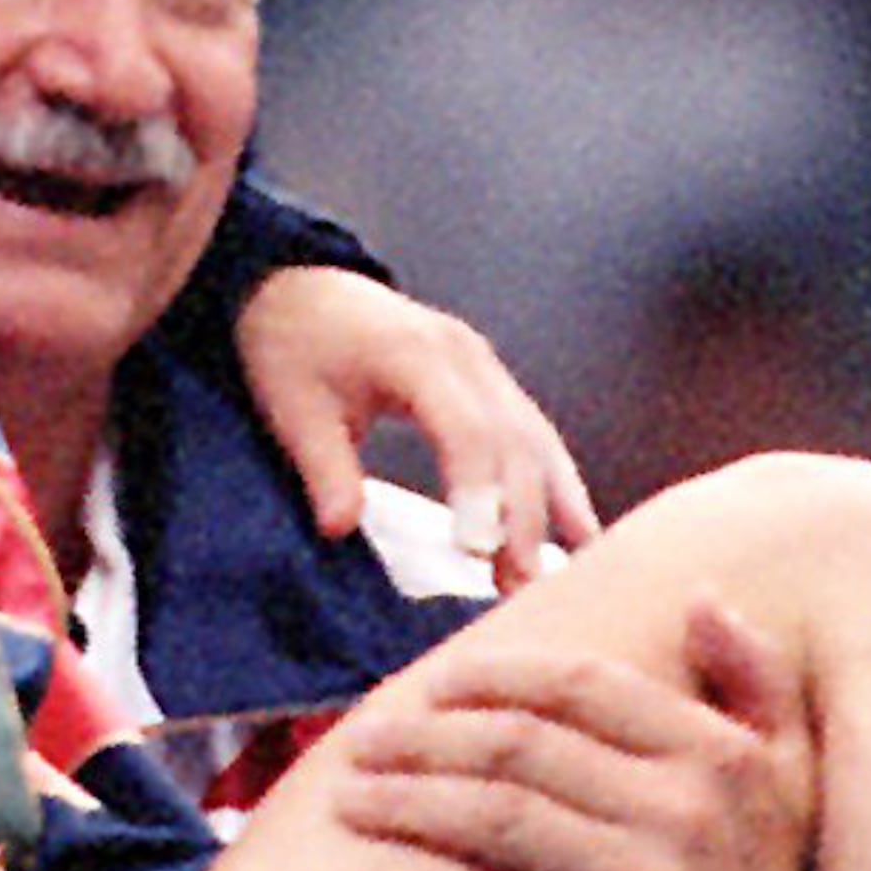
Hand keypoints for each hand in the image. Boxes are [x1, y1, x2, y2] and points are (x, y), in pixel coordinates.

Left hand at [230, 265, 597, 585]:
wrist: (299, 285)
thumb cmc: (293, 344)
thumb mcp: (293, 407)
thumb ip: (324, 467)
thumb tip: (339, 529)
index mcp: (415, 354)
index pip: (466, 428)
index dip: (479, 491)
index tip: (479, 552)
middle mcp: (466, 356)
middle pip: (513, 441)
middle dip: (521, 517)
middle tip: (519, 586)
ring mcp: (484, 366)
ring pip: (537, 439)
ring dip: (551, 508)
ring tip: (552, 576)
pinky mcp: (490, 380)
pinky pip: (535, 433)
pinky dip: (556, 482)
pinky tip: (577, 532)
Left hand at [304, 595, 824, 870]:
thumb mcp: (790, 772)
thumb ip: (751, 677)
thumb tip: (702, 596)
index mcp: (714, 754)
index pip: (582, 687)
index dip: (498, 677)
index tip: (436, 682)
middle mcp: (678, 813)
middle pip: (520, 750)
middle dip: (427, 739)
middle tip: (364, 741)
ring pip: (495, 822)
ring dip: (408, 805)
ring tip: (349, 800)